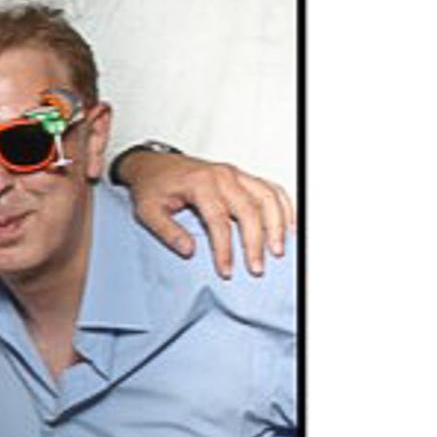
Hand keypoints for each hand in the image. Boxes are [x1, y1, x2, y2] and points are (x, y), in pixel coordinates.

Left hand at [124, 146, 294, 277]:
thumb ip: (167, 231)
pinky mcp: (242, 177)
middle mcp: (222, 176)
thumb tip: (189, 251)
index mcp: (199, 183)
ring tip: (278, 250)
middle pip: (249, 209)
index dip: (225, 248)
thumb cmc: (152, 187)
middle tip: (257, 268)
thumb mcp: (147, 211)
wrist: (154, 164)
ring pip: (266, 196)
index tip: (226, 271)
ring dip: (276, 224)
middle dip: (255, 242)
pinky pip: (270, 188)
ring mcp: (235, 174)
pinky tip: (288, 225)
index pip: (218, 220)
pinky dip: (283, 206)